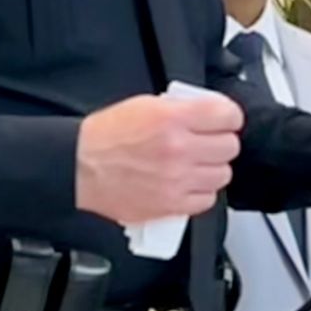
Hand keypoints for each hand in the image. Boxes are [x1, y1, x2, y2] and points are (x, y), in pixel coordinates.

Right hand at [74, 93, 242, 224]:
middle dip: (220, 141)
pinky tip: (188, 182)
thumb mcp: (144, 104)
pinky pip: (206, 200)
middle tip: (208, 140)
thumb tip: (208, 111)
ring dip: (212, 167)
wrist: (80, 166)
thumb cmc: (106, 136)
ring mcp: (176, 180)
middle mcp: (178, 150)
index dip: (228, 116)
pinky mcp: (171, 205)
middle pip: (229, 146)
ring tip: (197, 163)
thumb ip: (181, 107)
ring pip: (222, 174)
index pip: (228, 116)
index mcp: (172, 119)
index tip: (224, 119)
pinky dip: (201, 191)